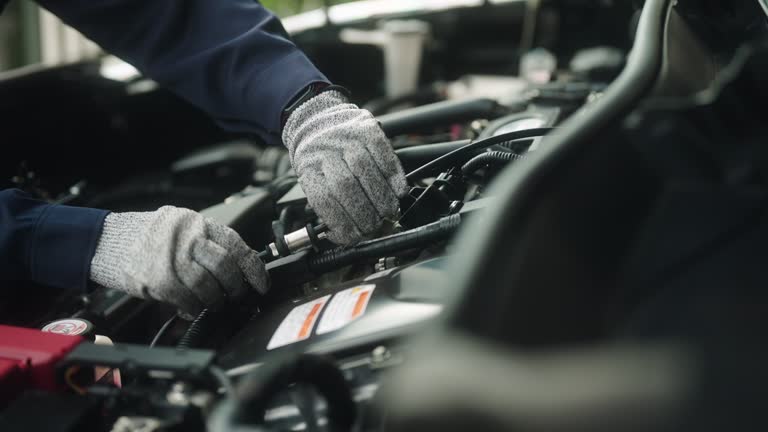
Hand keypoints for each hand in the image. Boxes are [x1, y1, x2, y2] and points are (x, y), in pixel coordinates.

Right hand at [89, 206, 266, 316]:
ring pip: (209, 286)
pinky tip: (192, 309)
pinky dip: (194, 309)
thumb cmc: (145, 236)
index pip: (236, 244)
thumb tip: (237, 266)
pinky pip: (187, 300)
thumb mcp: (180, 227)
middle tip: (234, 296)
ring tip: (213, 303)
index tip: (261, 284)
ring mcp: (173, 257)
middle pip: (225, 266)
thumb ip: (206, 242)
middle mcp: (188, 236)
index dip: (254, 268)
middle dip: (235, 287)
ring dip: (215, 301)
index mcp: (197, 222)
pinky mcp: (158, 278)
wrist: (104, 240)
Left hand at [282, 90, 408, 244]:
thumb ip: (327, 203)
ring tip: (388, 212)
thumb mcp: (312, 178)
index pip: (324, 200)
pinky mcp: (367, 129)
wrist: (317, 119)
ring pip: (365, 171)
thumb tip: (347, 234)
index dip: (340, 222)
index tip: (353, 236)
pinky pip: (383, 153)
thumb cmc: (317, 157)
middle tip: (374, 226)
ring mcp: (346, 137)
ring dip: (381, 198)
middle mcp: (325, 149)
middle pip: (345, 187)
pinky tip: (398, 190)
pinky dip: (394, 175)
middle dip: (364, 213)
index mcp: (308, 167)